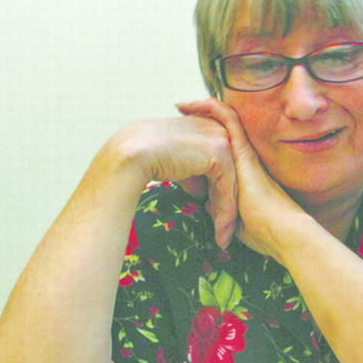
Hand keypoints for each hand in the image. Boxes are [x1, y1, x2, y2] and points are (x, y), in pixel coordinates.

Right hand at [112, 113, 238, 247]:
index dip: (219, 192)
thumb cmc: (147, 158)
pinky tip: (220, 231)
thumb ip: (193, 174)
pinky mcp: (220, 153)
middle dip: (226, 205)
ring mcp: (221, 139)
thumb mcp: (177, 164)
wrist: (132, 155)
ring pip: (231, 183)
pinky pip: (227, 188)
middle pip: (229, 174)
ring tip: (223, 238)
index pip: (221, 164)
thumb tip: (202, 192)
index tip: (214, 216)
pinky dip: (224, 212)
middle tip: (224, 232)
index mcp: (207, 124)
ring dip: (227, 214)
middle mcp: (218, 128)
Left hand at [177, 99, 302, 258]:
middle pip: (220, 129)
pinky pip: (228, 120)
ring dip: (202, 109)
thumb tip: (207, 204)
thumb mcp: (232, 214)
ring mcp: (245, 152)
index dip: (202, 137)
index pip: (220, 146)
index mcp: (240, 171)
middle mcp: (244, 157)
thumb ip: (220, 204)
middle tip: (181, 112)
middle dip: (199, 119)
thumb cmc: (260, 230)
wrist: (278, 230)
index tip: (184, 132)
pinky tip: (193, 104)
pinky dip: (211, 109)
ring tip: (182, 105)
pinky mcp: (244, 150)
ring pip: (223, 119)